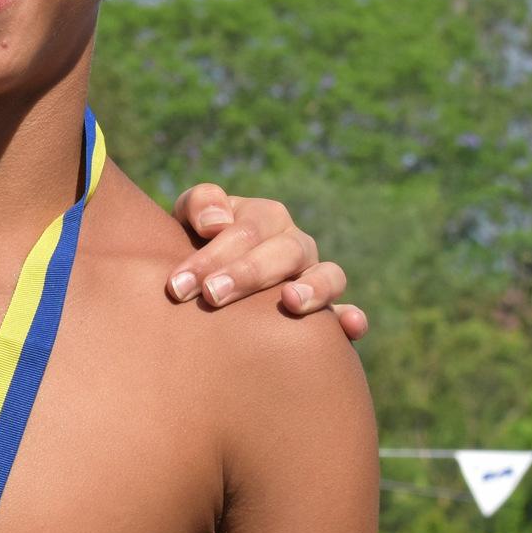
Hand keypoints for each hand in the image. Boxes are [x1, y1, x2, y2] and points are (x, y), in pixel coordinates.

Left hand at [167, 186, 367, 341]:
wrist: (207, 277)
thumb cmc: (195, 245)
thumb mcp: (188, 217)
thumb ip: (198, 204)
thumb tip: (216, 223)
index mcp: (265, 218)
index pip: (244, 231)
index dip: (211, 256)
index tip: (178, 285)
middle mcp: (295, 244)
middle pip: (283, 252)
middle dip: (247, 273)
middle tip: (212, 294)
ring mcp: (314, 276)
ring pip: (328, 275)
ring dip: (313, 287)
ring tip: (290, 301)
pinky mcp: (326, 311)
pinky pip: (347, 312)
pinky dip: (353, 318)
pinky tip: (350, 327)